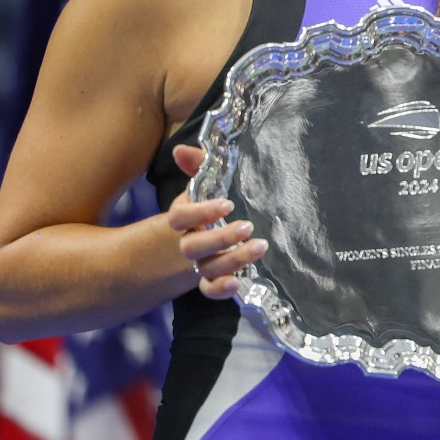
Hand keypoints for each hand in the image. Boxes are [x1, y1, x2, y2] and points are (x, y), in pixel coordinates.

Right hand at [168, 143, 266, 299]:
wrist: (204, 237)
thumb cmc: (211, 204)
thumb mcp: (208, 183)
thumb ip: (199, 165)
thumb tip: (181, 149)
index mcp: (185, 217)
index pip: (179, 217)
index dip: (199, 212)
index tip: (227, 204)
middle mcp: (189, 241)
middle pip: (193, 246)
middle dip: (221, 238)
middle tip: (247, 227)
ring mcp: (199, 262)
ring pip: (207, 267)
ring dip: (232, 260)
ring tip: (260, 246)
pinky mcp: (210, 278)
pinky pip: (209, 289)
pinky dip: (220, 289)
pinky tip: (237, 283)